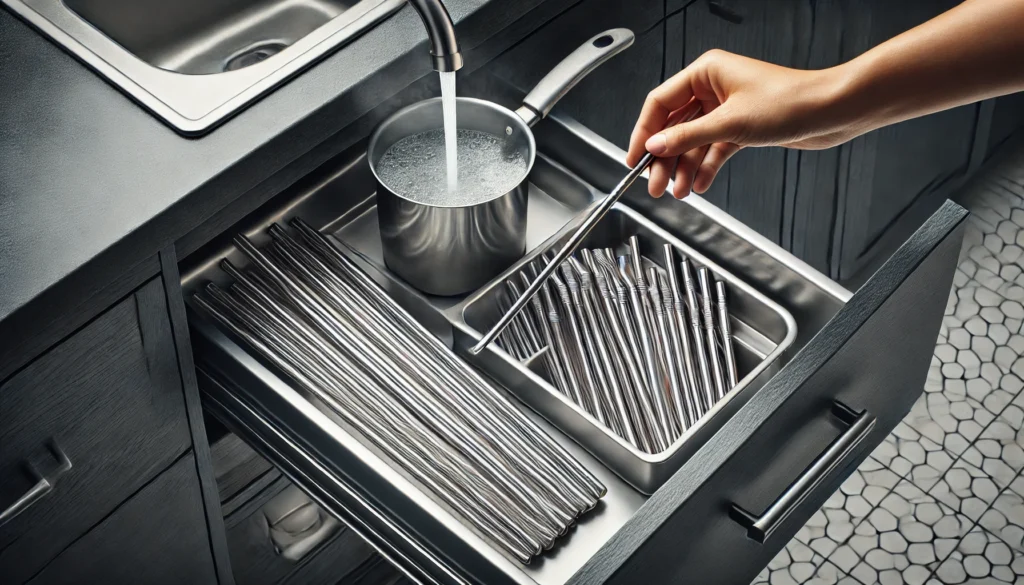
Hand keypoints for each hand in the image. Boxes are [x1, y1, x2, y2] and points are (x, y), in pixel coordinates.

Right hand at [628, 50, 858, 197]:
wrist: (832, 111)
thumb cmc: (791, 102)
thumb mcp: (730, 123)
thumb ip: (687, 137)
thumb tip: (654, 145)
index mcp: (706, 72)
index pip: (660, 103)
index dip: (643, 132)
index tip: (634, 158)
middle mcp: (714, 88)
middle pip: (675, 126)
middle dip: (664, 158)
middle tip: (655, 184)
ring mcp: (727, 109)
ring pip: (693, 141)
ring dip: (684, 167)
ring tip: (678, 191)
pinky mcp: (742, 127)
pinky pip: (713, 149)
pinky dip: (705, 167)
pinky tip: (699, 184)